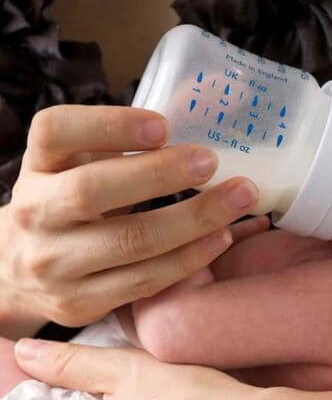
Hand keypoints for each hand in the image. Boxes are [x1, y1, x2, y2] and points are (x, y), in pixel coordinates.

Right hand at [0, 105, 261, 337]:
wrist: (23, 270)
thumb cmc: (73, 202)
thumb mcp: (87, 160)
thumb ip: (132, 133)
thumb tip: (205, 97)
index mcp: (39, 164)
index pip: (55, 131)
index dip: (109, 125)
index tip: (162, 126)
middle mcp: (35, 212)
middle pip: (92, 190)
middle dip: (160, 174)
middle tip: (212, 162)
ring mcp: (53, 263)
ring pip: (130, 242)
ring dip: (194, 219)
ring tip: (239, 198)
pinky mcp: (78, 302)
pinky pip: (145, 280)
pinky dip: (190, 258)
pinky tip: (221, 237)